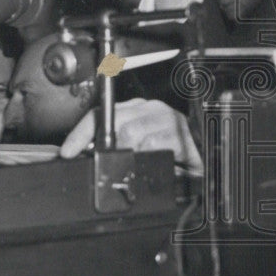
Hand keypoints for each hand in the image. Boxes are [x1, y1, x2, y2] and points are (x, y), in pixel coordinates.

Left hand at [59, 99, 202, 172]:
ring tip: (134, 165)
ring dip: (127, 154)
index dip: (81, 132)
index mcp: (139, 110)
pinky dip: (146, 156)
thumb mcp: (141, 148)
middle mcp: (152, 110)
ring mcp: (167, 120)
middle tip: (101, 163)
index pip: (102, 113)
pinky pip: (152, 143)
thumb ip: (117, 148)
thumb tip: (88, 157)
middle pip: (115, 121)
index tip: (67, 151)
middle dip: (104, 146)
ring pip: (132, 132)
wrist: (208, 156)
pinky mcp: (179, 134)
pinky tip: (151, 163)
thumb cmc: (174, 154)